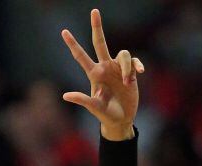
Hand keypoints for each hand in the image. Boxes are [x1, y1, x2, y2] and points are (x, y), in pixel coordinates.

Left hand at [61, 9, 143, 139]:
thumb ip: (82, 99)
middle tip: (94, 11)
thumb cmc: (105, 114)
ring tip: (126, 83)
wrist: (121, 118)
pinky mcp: (130, 71)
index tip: (64, 31)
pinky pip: (135, 61)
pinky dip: (136, 66)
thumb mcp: (94, 106)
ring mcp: (117, 68)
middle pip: (100, 42)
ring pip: (123, 54)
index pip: (80, 56)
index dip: (73, 44)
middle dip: (97, 27)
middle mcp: (104, 67)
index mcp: (93, 73)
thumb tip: (65, 95)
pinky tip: (138, 75)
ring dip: (126, 67)